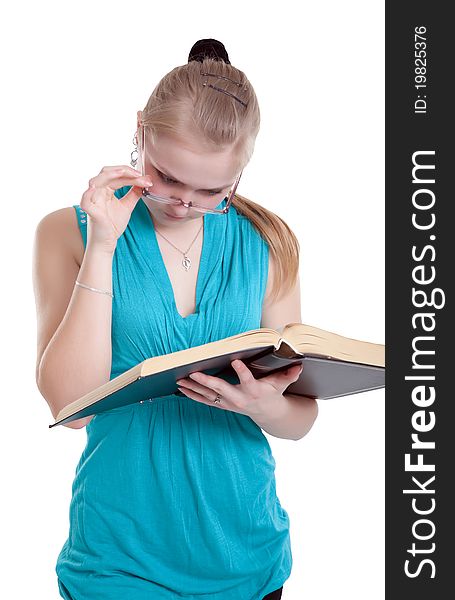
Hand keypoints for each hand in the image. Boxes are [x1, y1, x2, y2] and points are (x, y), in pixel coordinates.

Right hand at [81, 165, 153, 252]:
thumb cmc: (113, 225)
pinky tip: (96, 188)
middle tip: (140, 175)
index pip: (116, 175)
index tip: (146, 179)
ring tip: (130, 176)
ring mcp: (92, 201)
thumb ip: (134, 193)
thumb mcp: (127, 206)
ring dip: (113, 175)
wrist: (107, 243)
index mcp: (105, 190)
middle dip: (124, 171)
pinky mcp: (90, 212)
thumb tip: (144, 181)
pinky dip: (89, 193)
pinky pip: (85, 200)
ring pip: (96, 181)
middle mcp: (97, 192)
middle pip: (106, 173)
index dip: (131, 174)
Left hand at [175, 359, 303, 420]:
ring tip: (180, 380)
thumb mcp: (282, 384)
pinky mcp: (221, 405)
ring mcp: (228, 403)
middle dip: (206, 381)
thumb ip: (289, 374)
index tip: (235, 361)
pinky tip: (181, 388)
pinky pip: (204, 400)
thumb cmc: (273, 393)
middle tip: (194, 373)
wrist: (267, 413)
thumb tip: (299, 365)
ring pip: (208, 396)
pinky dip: (192, 394)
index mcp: (254, 391)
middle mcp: (239, 398)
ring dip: (193, 388)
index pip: (248, 380)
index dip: (242, 371)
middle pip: (221, 389)